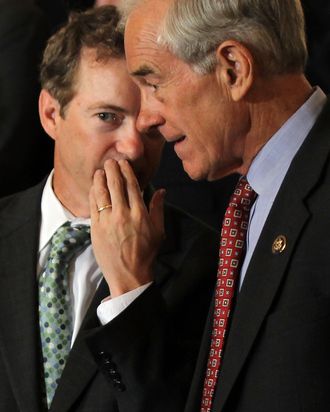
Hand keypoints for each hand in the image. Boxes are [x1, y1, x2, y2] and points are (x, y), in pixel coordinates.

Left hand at [89, 159, 164, 296]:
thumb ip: (158, 208)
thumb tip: (161, 190)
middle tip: (110, 161)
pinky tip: (94, 187)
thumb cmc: (145, 253)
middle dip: (112, 169)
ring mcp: (107, 221)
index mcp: (139, 214)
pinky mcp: (96, 228)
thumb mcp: (158, 231)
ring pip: (101, 193)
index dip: (126, 171)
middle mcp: (123, 214)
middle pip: (115, 185)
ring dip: (100, 179)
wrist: (128, 274)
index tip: (123, 162)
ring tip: (100, 170)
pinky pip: (93, 205)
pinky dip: (93, 193)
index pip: (132, 186)